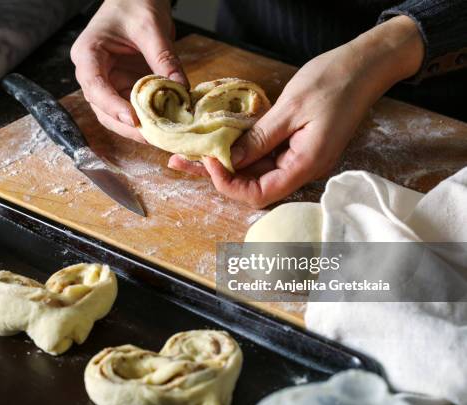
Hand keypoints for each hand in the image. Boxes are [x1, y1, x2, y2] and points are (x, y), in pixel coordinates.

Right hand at [70, 0, 187, 142]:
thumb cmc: (135, 4)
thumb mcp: (151, 28)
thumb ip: (164, 58)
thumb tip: (181, 88)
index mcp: (88, 53)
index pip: (94, 85)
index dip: (111, 105)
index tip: (132, 119)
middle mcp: (93, 72)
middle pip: (102, 108)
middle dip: (126, 125)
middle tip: (152, 137)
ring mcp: (108, 82)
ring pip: (115, 115)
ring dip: (136, 128)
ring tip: (159, 137)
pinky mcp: (123, 87)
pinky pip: (132, 108)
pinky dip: (146, 119)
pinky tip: (162, 126)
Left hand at [169, 16, 423, 207]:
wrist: (364, 66)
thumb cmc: (334, 82)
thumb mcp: (290, 108)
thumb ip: (259, 137)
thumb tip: (230, 160)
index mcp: (306, 165)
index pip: (259, 194)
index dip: (229, 184)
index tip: (208, 160)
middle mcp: (302, 169)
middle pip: (253, 185)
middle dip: (219, 175)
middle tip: (184, 160)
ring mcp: (300, 158)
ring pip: (256, 171)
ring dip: (226, 162)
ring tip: (193, 151)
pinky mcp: (296, 145)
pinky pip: (264, 155)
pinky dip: (242, 149)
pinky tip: (220, 141)